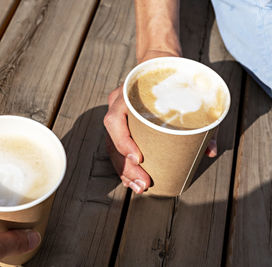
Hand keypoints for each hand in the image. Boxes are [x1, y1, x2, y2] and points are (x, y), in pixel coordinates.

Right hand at [104, 52, 217, 193]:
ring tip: (137, 187)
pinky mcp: (122, 123)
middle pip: (112, 140)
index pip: (115, 120)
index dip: (123, 142)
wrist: (156, 61)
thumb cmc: (170, 77)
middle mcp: (117, 105)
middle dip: (126, 167)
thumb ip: (199, 118)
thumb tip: (209, 151)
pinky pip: (116, 146)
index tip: (138, 159)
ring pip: (112, 147)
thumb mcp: (183, 90)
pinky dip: (123, 164)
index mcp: (126, 94)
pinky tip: (129, 179)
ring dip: (123, 171)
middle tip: (143, 185)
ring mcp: (117, 114)